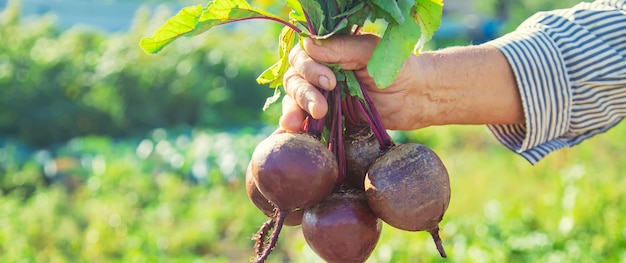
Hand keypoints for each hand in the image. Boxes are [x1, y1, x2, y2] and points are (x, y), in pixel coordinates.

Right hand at [280, 34, 428, 131]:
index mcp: (327, 54)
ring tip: (295, 124)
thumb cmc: (396, 67)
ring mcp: (322, 98)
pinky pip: (305, 124)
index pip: (301, 58)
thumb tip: (308, 44)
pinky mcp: (328, 120)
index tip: (329, 81)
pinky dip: (293, 130)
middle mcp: (319, 74)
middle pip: (294, 82)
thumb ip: (341, 48)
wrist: (415, 97)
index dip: (308, 69)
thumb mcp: (370, 51)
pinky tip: (286, 136)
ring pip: (295, 103)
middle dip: (303, 95)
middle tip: (319, 108)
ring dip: (292, 112)